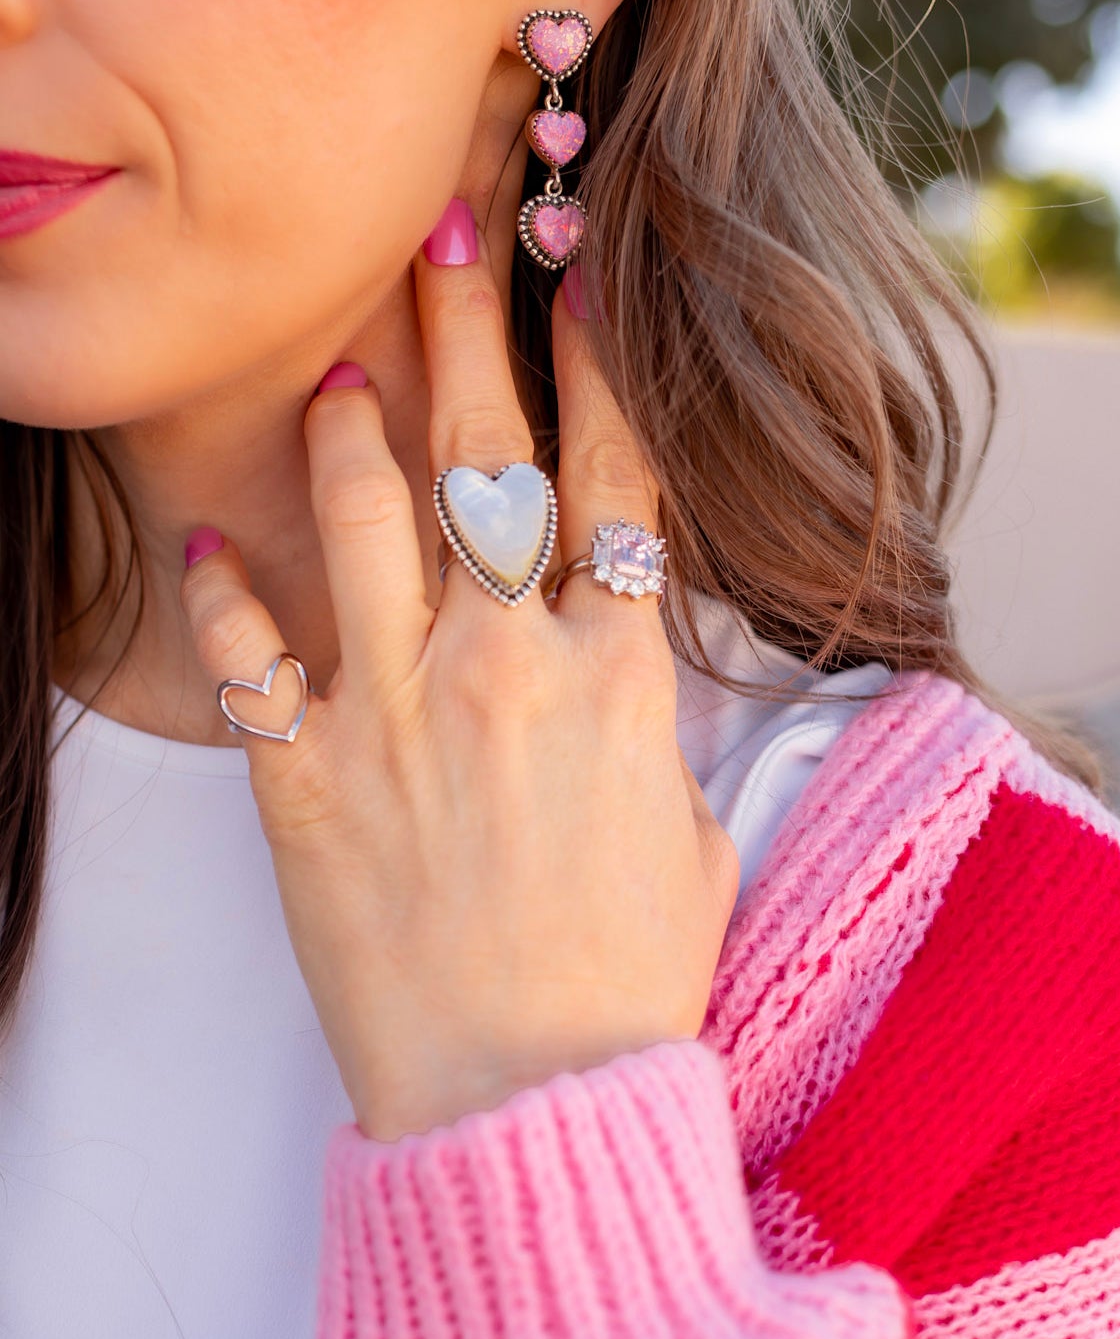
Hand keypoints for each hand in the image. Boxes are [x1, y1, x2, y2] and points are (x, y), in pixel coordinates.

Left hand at [179, 222, 739, 1140]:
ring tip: (330, 374)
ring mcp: (397, 712)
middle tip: (445, 232)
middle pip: (487, 456)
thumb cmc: (627, 983)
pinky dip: (221, 594)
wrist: (529, 1106)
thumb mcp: (696, 836)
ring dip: (343, 433)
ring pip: (360, 519)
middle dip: (467, 326)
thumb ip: (667, 732)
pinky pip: (248, 656)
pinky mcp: (304, 776)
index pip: (617, 481)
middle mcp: (508, 664)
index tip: (582, 288)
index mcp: (622, 675)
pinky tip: (204, 543)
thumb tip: (641, 670)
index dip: (601, 368)